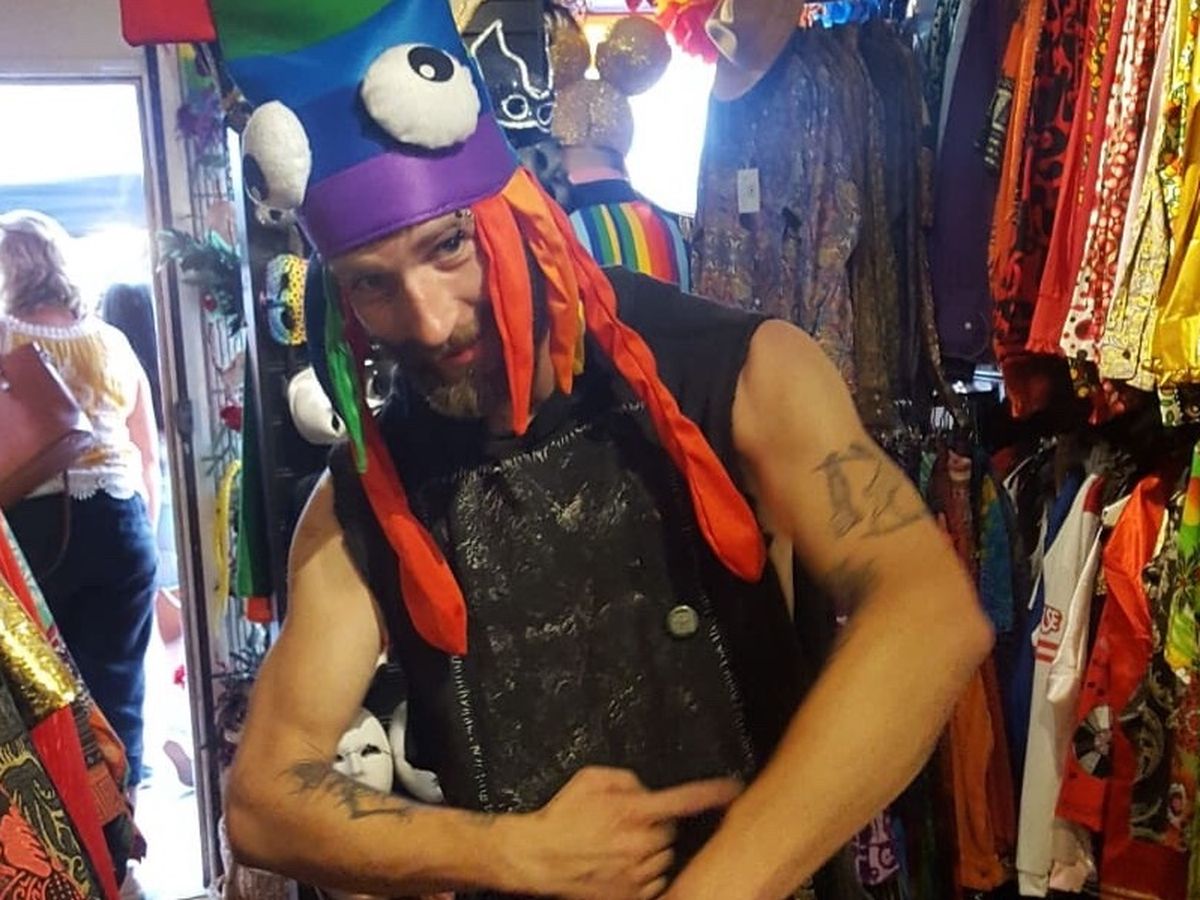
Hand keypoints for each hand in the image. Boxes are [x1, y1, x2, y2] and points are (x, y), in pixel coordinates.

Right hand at [513, 767, 741, 899]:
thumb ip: (627, 779)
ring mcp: (638, 873)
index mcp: (633, 810)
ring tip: (620, 846)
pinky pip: (656, 882)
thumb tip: (646, 791)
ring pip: (666, 857)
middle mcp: (641, 843)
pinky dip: (645, 874)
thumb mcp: (591, 779)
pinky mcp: (631, 896)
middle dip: (657, 825)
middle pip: (672, 831)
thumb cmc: (562, 817)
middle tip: (630, 825)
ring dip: (652, 850)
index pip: (684, 799)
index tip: (732, 789)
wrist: (538, 858)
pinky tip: (621, 865)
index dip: (712, 793)